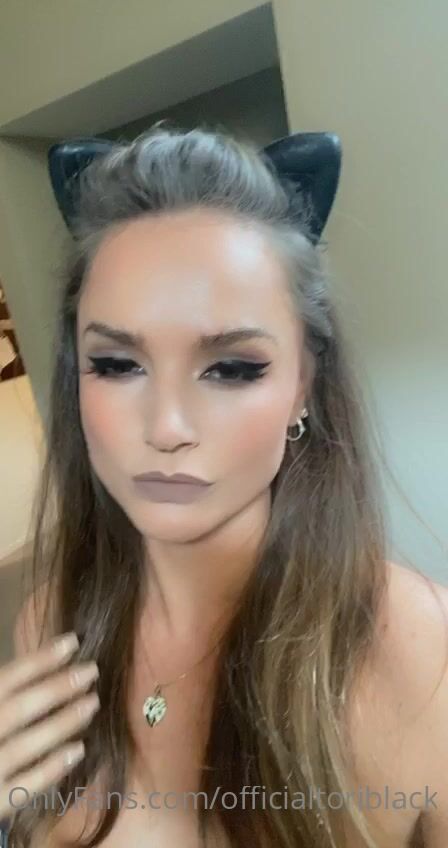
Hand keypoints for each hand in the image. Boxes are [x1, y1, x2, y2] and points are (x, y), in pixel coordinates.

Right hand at [0, 632, 99, 821]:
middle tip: (91, 671)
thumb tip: (53, 663)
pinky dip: (53, 767)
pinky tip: (79, 749)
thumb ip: (9, 692)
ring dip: (62, 723)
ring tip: (93, 703)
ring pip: (25, 746)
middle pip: (19, 710)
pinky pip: (26, 786)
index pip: (7, 679)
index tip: (71, 642)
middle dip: (57, 688)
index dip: (39, 659)